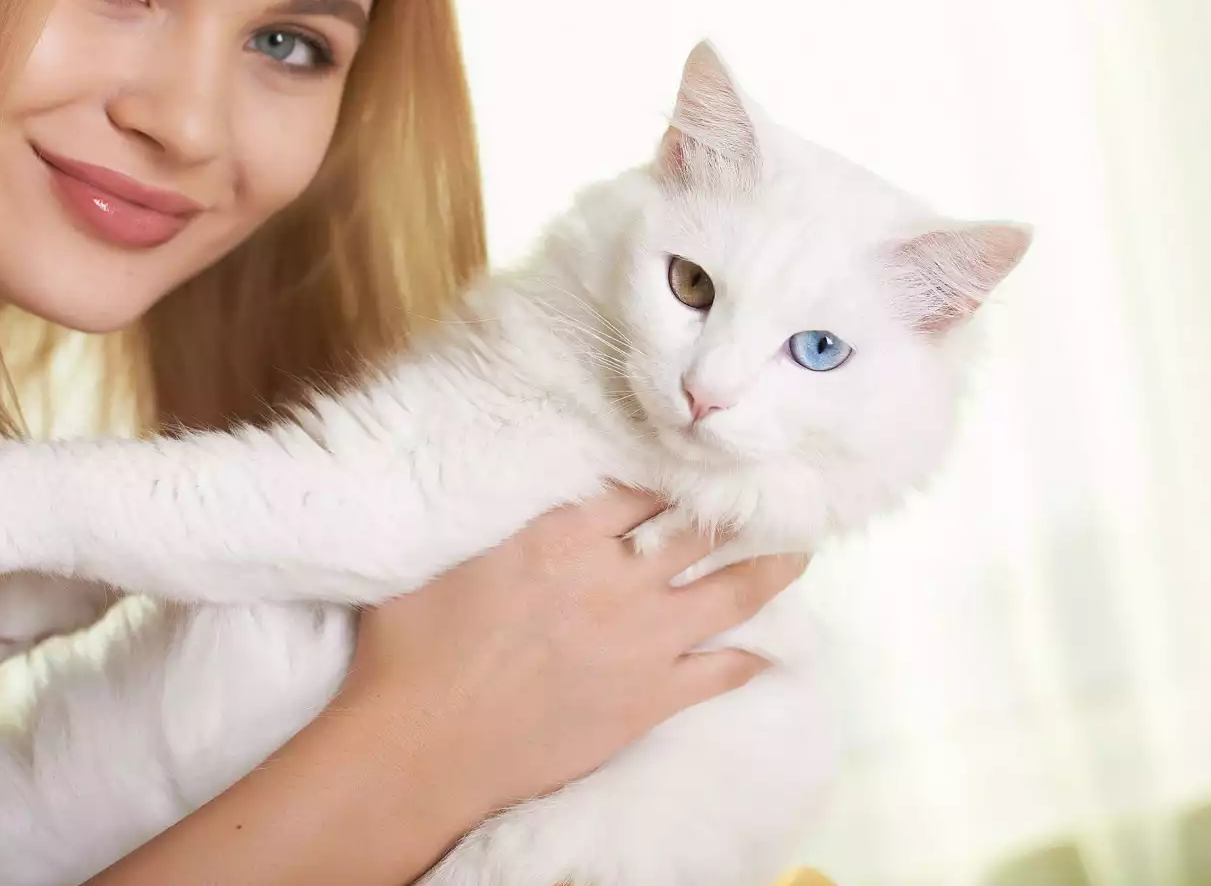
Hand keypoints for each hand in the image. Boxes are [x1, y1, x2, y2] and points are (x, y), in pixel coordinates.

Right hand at [334, 486, 807, 815]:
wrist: (421, 750)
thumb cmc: (411, 654)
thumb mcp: (443, 560)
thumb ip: (494, 524)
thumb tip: (503, 496)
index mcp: (561, 536)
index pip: (641, 487)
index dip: (678, 472)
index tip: (704, 461)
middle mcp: (613, 579)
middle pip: (699, 529)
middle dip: (740, 509)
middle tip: (773, 494)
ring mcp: (639, 641)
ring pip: (730, 592)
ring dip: (772, 569)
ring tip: (800, 552)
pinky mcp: (648, 699)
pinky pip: (720, 672)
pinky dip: (751, 658)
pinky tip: (772, 649)